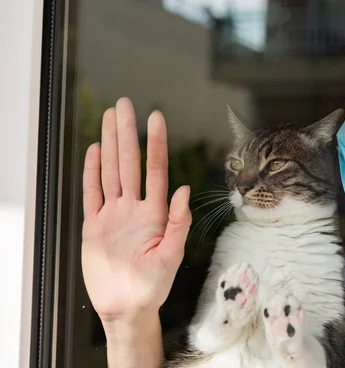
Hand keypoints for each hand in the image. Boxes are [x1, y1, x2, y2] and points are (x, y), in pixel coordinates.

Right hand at [81, 98, 191, 321]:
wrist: (127, 307)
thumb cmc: (154, 285)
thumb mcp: (172, 254)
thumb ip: (179, 221)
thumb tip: (185, 188)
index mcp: (155, 213)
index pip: (155, 170)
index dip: (156, 143)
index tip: (156, 117)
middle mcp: (134, 208)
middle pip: (129, 162)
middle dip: (127, 133)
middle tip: (124, 104)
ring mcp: (113, 214)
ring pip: (110, 171)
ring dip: (109, 144)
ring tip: (109, 118)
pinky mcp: (94, 226)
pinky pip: (91, 193)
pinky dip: (92, 172)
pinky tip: (95, 151)